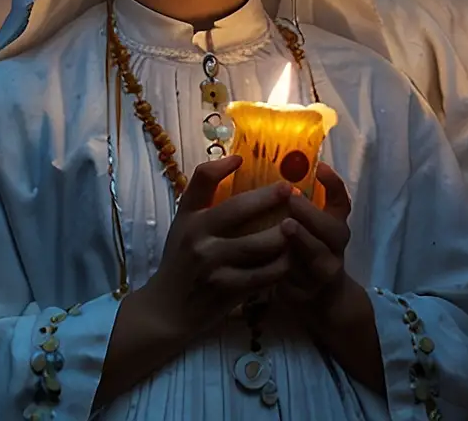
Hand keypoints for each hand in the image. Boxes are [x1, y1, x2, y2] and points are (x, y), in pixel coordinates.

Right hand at [139, 156, 295, 341]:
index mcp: (191, 220)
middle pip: (240, 211)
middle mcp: (201, 240)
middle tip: (295, 194)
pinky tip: (291, 258)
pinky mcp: (228, 292)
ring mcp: (215, 267)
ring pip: (259, 245)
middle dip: (271, 199)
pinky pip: (263, 275)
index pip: (206, 182)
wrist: (168, 309)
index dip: (227, 167)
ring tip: (300, 226)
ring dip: (283, 235)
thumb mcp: (184, 222)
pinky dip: (281, 265)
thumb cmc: (181, 258)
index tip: (259, 166)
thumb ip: (203, 190)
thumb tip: (235, 158)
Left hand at [279, 163, 352, 303]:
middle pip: (333, 230)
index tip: (319, 167)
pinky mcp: (308, 293)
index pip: (341, 203)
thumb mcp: (308, 231)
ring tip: (286, 226)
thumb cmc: (306, 254)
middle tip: (292, 198)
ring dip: (304, 240)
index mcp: (335, 228)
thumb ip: (298, 209)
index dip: (334, 185)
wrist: (322, 300)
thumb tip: (277, 178)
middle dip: (313, 214)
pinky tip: (270, 259)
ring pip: (318, 256)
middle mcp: (335, 248)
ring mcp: (324, 272)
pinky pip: (298, 280)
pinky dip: (286, 269)